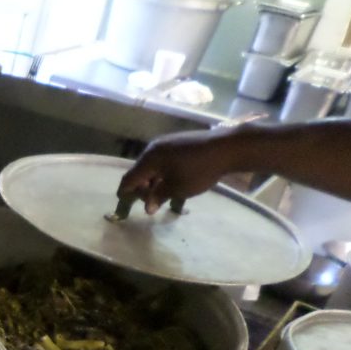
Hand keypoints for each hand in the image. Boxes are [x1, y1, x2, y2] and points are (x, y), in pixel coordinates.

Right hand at [118, 130, 233, 213]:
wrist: (227, 147)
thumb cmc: (199, 170)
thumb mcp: (177, 189)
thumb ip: (158, 197)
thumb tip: (147, 207)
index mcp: (149, 159)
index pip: (129, 179)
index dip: (125, 194)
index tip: (123, 207)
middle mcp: (153, 149)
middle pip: (139, 171)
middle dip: (141, 188)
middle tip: (149, 203)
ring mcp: (166, 143)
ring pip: (151, 165)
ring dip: (152, 181)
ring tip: (162, 194)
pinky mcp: (178, 142)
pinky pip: (162, 160)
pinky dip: (162, 172)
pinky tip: (172, 180)